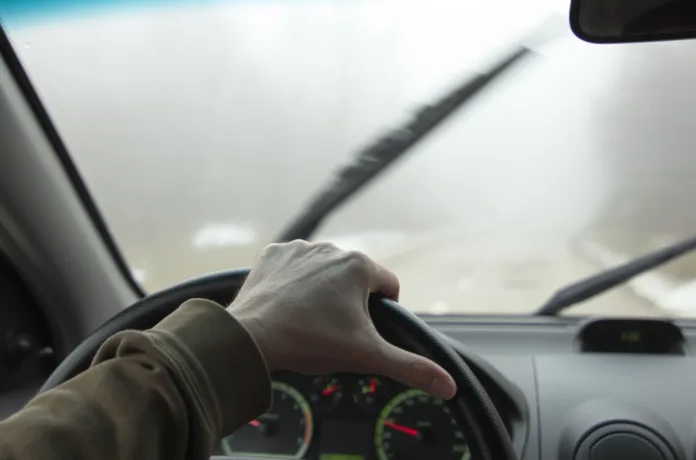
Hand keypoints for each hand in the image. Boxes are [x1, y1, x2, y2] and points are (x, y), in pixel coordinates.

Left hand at [228, 240, 455, 399]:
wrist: (252, 337)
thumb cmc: (309, 341)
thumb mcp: (366, 355)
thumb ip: (410, 367)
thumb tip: (448, 385)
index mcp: (359, 265)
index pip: (388, 286)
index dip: (382, 311)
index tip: (364, 329)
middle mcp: (331, 248)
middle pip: (355, 279)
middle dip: (350, 302)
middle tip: (333, 329)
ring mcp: (300, 248)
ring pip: (325, 271)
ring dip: (323, 289)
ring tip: (309, 318)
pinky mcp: (274, 254)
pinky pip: (294, 266)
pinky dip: (295, 281)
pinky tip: (289, 302)